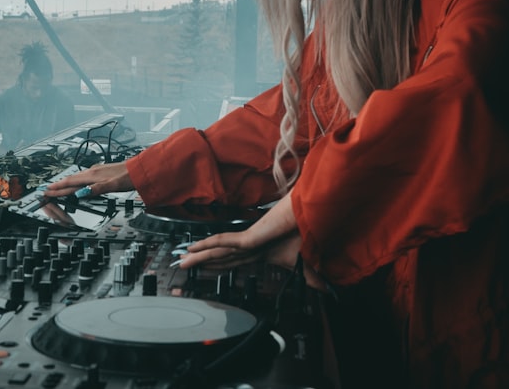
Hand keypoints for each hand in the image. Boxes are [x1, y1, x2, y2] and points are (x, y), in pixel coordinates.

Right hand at [43, 161, 132, 198]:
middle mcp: (93, 172)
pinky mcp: (101, 172)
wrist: (140, 170)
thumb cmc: (129, 177)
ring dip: (66, 183)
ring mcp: (97, 171)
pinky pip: (83, 177)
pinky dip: (76, 181)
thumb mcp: (113, 185)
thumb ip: (96, 189)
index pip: (71, 183)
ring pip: (77, 178)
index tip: (47, 191)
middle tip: (46, 190)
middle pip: (71, 180)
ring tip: (57, 186)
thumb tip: (81, 193)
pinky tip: (78, 183)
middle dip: (58, 185)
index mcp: (93, 176)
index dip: (58, 188)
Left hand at [181, 229, 326, 289]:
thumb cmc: (309, 234)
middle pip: (221, 257)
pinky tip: (194, 248)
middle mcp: (251, 245)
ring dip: (198, 256)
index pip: (235, 262)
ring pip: (217, 251)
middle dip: (202, 262)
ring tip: (181, 261)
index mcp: (261, 251)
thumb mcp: (309, 265)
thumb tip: (327, 292)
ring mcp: (249, 240)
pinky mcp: (249, 236)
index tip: (206, 270)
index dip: (219, 266)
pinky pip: (224, 241)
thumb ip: (313, 279)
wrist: (312, 218)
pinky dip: (208, 245)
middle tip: (184, 266)